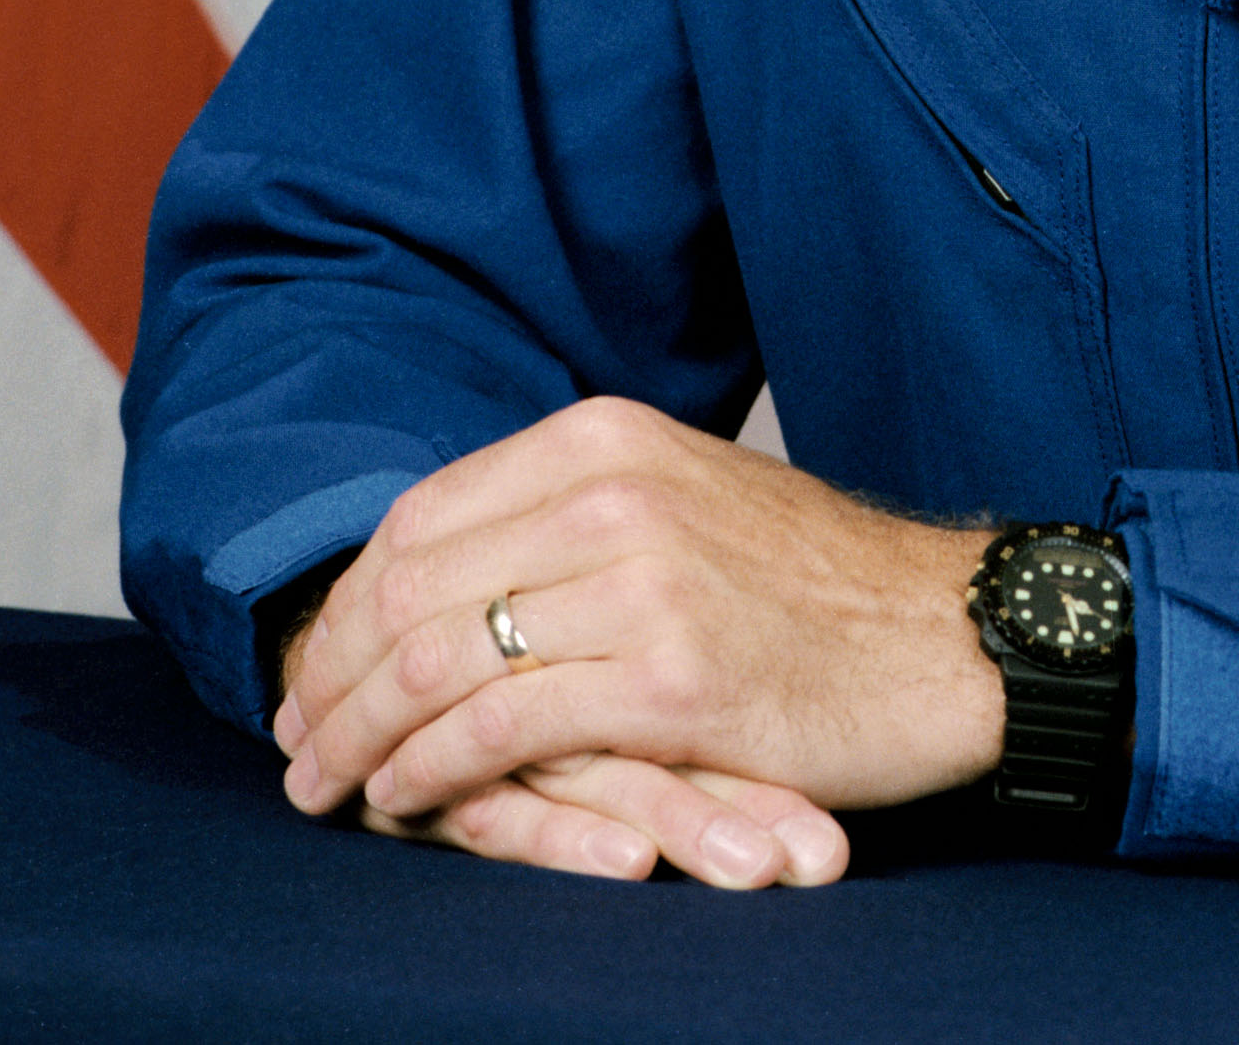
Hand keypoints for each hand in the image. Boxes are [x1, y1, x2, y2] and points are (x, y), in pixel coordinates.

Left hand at [274, 397, 1004, 873]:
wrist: (940, 633)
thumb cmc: (809, 584)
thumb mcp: (685, 498)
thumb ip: (573, 511)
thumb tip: (442, 562)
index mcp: (607, 438)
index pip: (420, 518)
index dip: (346, 602)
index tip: (315, 666)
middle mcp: (614, 495)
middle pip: (408, 589)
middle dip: (329, 678)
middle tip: (298, 744)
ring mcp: (641, 584)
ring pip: (434, 663)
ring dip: (358, 737)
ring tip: (331, 785)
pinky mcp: (668, 683)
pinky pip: (497, 730)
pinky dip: (429, 774)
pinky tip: (409, 799)